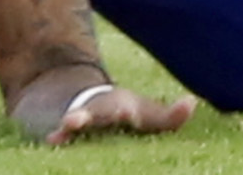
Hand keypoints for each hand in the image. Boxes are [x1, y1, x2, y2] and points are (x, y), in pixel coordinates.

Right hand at [46, 86, 195, 146]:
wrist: (102, 103)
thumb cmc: (132, 113)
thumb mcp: (151, 115)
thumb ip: (171, 115)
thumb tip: (192, 102)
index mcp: (124, 108)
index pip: (126, 110)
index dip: (126, 111)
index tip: (125, 111)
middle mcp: (103, 111)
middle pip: (98, 113)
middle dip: (94, 114)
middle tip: (87, 114)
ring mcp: (86, 119)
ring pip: (78, 119)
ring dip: (72, 122)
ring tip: (65, 124)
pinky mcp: (72, 131)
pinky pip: (64, 133)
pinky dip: (58, 136)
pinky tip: (50, 140)